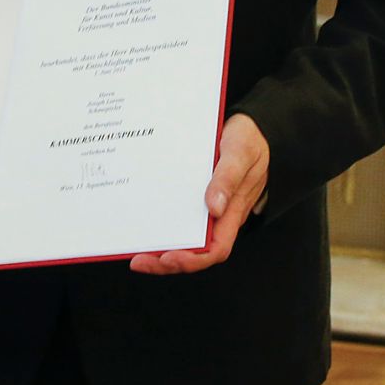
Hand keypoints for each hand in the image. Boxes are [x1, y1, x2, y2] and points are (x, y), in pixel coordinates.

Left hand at [130, 112, 268, 275]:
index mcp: (233, 210)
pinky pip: (176, 215)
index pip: (216, 249)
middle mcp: (219, 214)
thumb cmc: (248, 139)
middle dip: (166, 261)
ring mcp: (205, 206)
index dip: (194, 260)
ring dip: (160, 247)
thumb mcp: (241, 152)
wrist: (249, 124)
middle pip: (195, 251)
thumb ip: (228, 178)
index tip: (168, 258)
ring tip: (135, 250)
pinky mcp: (194, 195)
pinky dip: (159, 222)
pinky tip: (141, 219)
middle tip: (139, 261)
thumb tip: (215, 208)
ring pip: (183, 236)